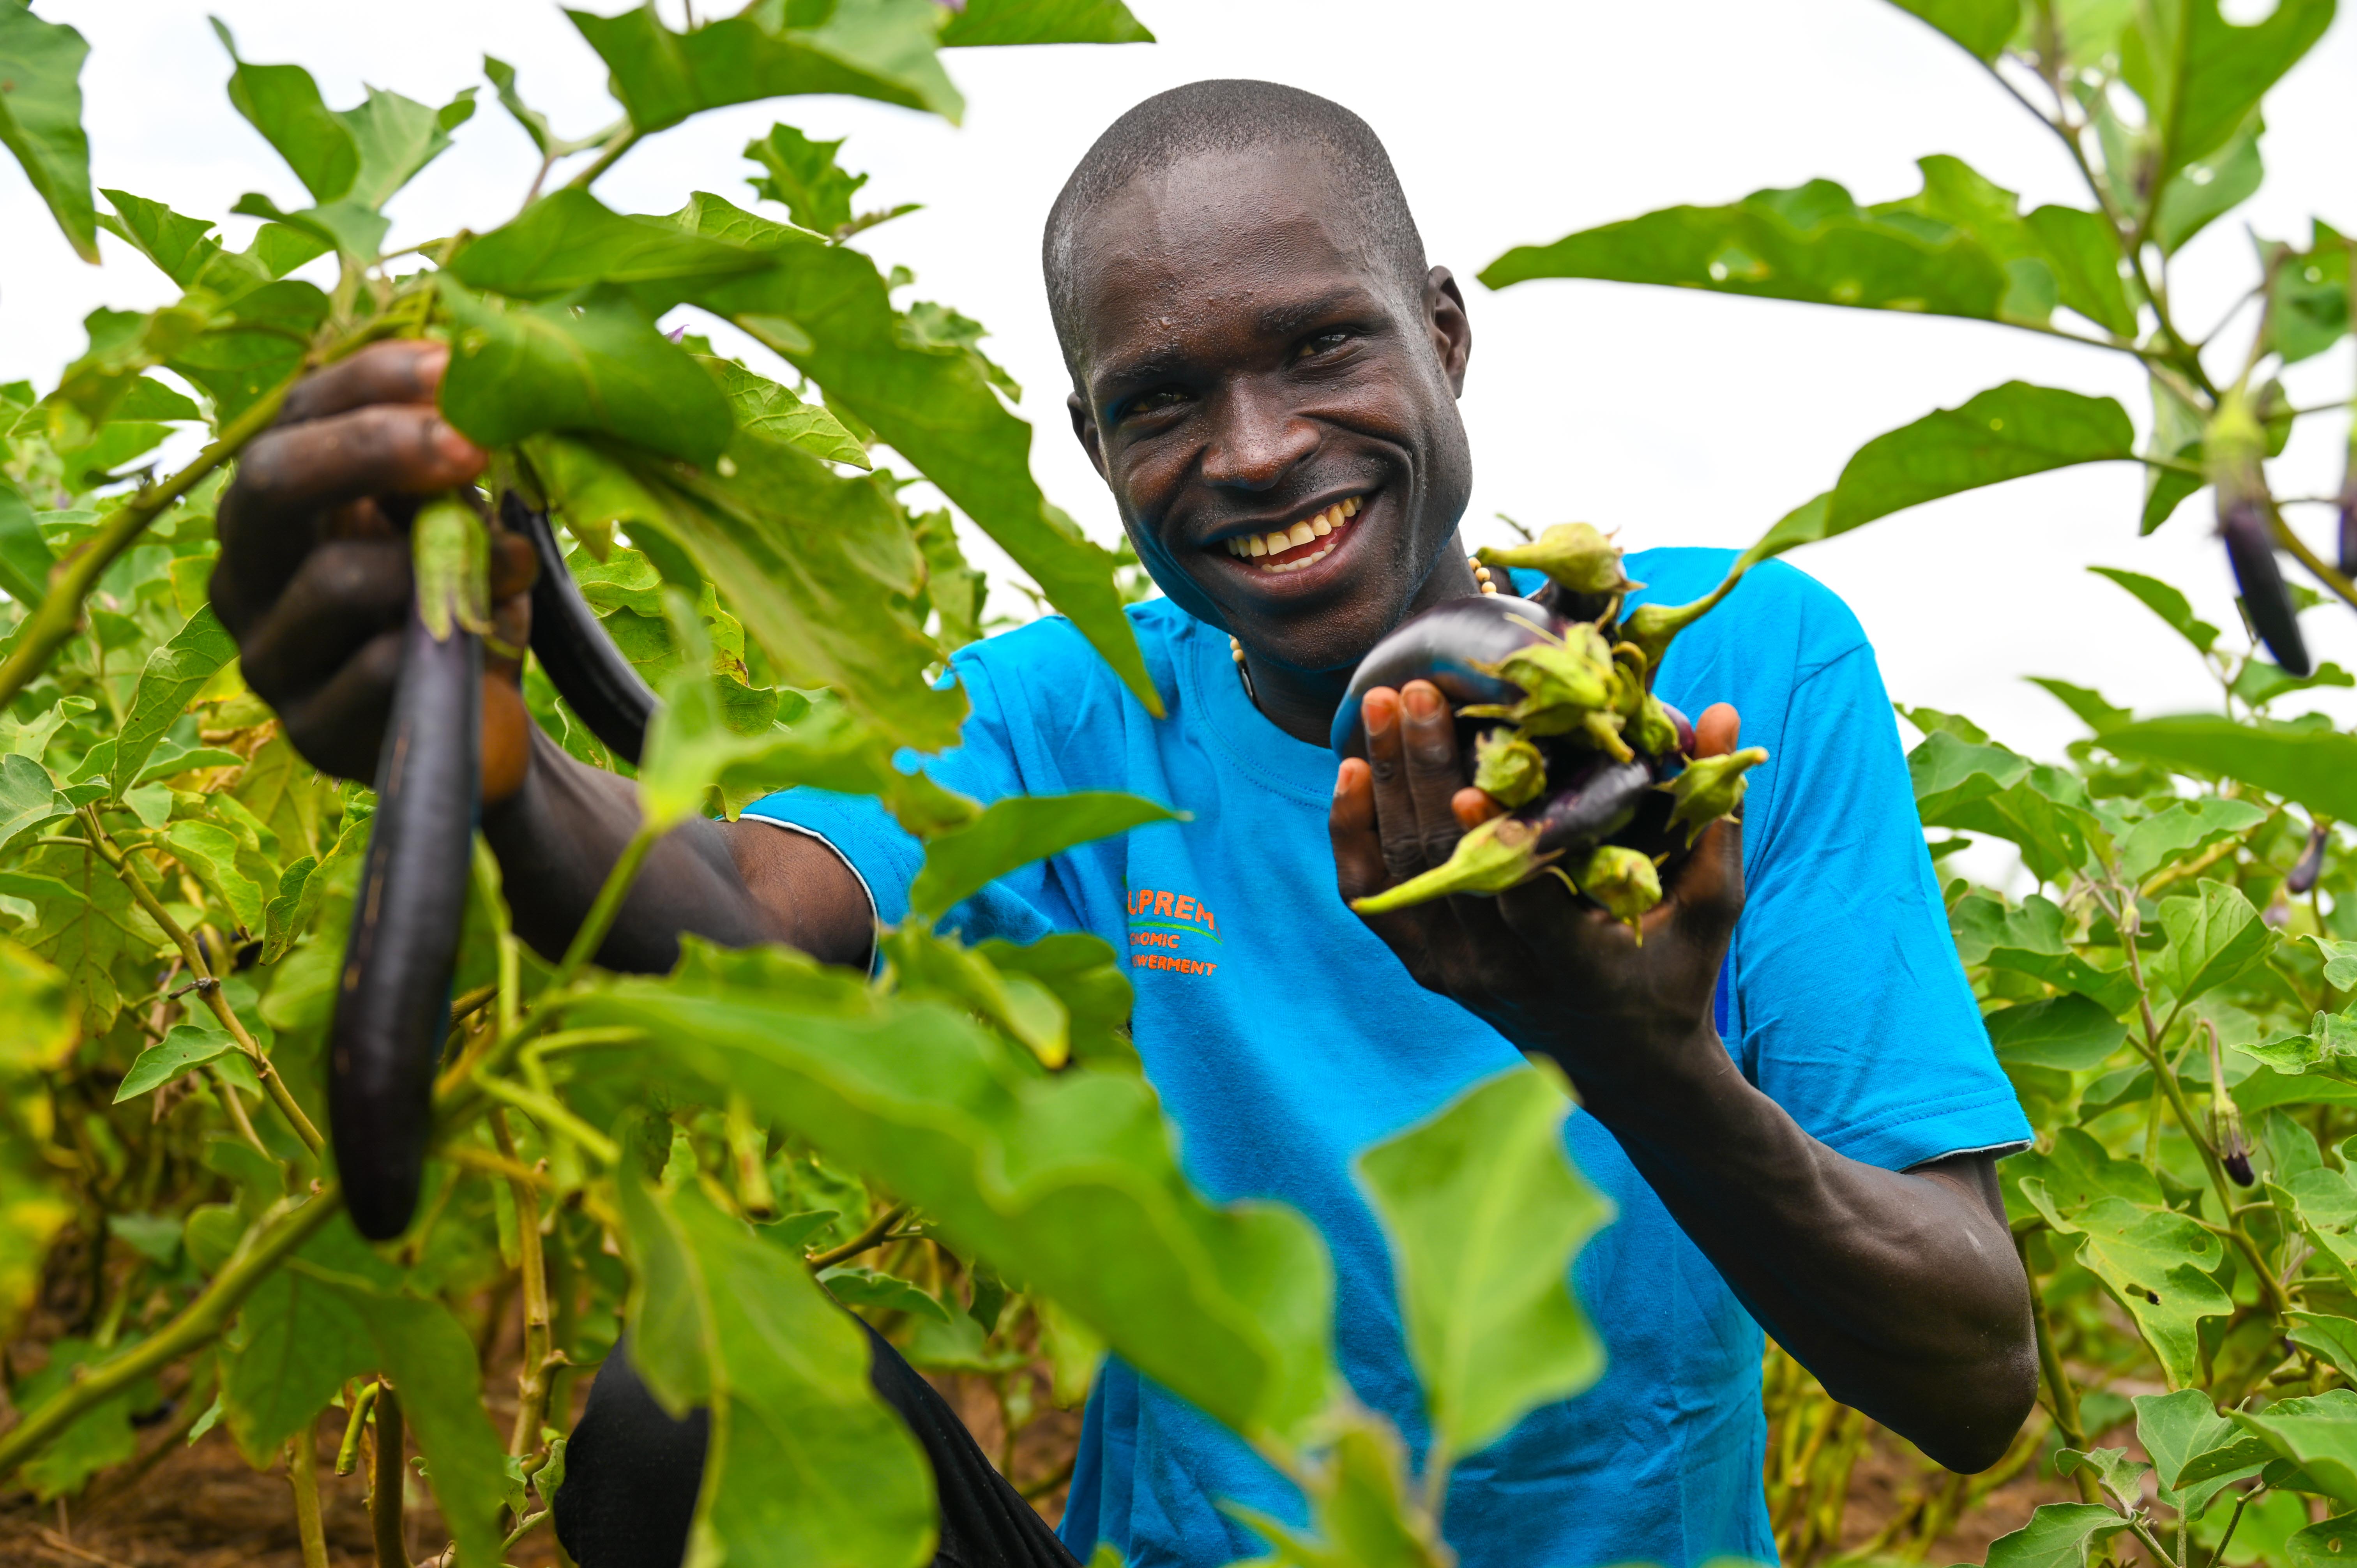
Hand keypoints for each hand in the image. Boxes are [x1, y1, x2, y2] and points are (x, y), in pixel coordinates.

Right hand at [211, 341, 536, 802]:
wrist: (484, 725)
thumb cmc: (459, 598)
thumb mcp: (456, 517)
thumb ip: (446, 470)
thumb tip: (472, 403)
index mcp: (276, 506)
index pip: (295, 416)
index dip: (371, 381)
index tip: (456, 367)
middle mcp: (246, 573)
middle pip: (273, 481)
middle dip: (374, 448)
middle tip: (471, 444)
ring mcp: (270, 656)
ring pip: (335, 579)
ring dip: (443, 564)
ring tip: (511, 567)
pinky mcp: (311, 731)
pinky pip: (375, 667)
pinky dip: (451, 643)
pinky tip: (493, 640)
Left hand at [1330, 679, 1745, 1097]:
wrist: (1622, 1064)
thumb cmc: (1676, 974)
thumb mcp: (1711, 907)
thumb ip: (1714, 816)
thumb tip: (1722, 712)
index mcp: (1576, 965)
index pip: (1524, 903)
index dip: (1496, 848)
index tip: (1473, 783)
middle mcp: (1503, 973)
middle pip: (1449, 867)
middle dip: (1428, 771)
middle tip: (1416, 691)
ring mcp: (1456, 972)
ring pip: (1405, 870)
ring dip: (1389, 782)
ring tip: (1381, 701)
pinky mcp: (1426, 966)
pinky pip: (1372, 897)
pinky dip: (1353, 834)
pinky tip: (1350, 771)